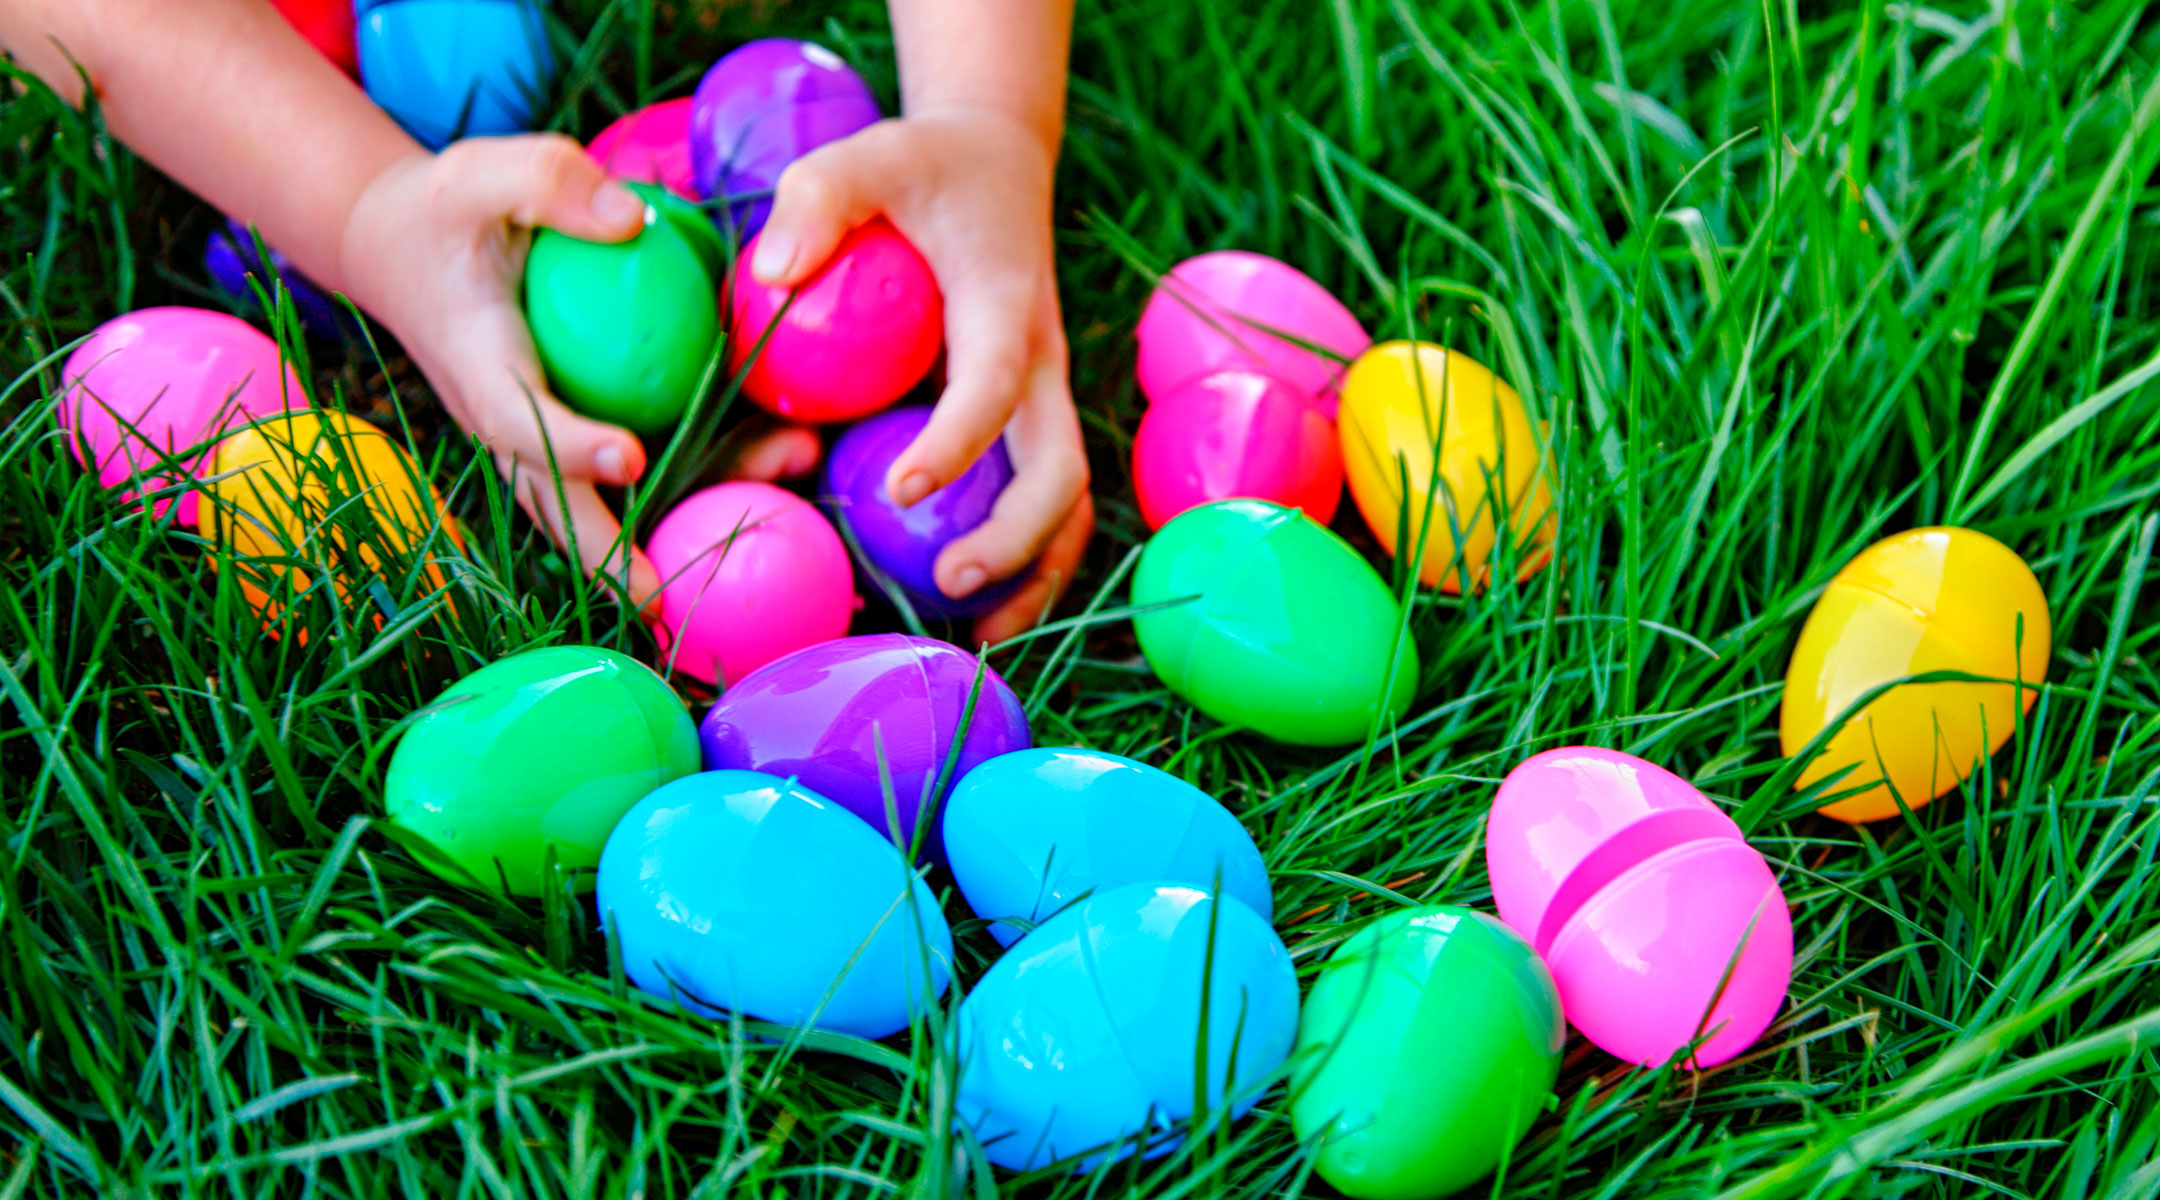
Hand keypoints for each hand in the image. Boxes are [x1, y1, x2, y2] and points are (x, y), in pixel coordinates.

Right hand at [338, 136, 822, 613]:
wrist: (402, 250)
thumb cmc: (449, 210)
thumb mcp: (483, 172)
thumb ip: (549, 184)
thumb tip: (633, 221)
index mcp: (480, 365)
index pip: (521, 418)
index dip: (571, 446)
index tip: (629, 457)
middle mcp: (506, 420)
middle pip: (556, 501)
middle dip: (610, 554)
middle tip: (665, 599)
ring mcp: (537, 438)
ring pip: (596, 503)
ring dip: (661, 533)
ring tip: (742, 541)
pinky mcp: (571, 435)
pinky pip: (629, 475)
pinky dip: (686, 490)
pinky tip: (766, 477)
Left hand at [751, 109, 1092, 645]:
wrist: (996, 163)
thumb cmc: (920, 166)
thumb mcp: (866, 153)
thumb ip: (818, 198)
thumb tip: (773, 272)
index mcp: (1004, 308)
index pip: (992, 386)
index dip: (957, 442)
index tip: (899, 489)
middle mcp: (1039, 366)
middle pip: (1059, 473)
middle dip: (1017, 538)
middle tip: (948, 580)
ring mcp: (1041, 403)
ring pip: (1067, 507)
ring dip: (1034, 576)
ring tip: (978, 638)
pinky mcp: (1027, 424)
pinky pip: (1040, 505)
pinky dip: (1021, 564)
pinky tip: (966, 608)